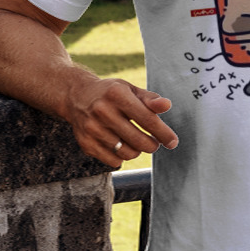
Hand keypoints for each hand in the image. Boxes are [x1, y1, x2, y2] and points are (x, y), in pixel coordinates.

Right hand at [62, 76, 177, 167]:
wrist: (76, 96)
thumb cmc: (111, 93)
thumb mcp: (130, 89)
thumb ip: (150, 99)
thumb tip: (167, 105)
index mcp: (117, 94)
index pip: (147, 119)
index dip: (163, 133)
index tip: (173, 141)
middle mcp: (102, 111)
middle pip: (138, 140)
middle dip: (152, 145)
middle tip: (154, 143)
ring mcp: (92, 129)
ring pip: (127, 153)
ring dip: (138, 151)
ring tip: (137, 142)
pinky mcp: (85, 143)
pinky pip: (113, 161)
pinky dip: (122, 157)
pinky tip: (122, 146)